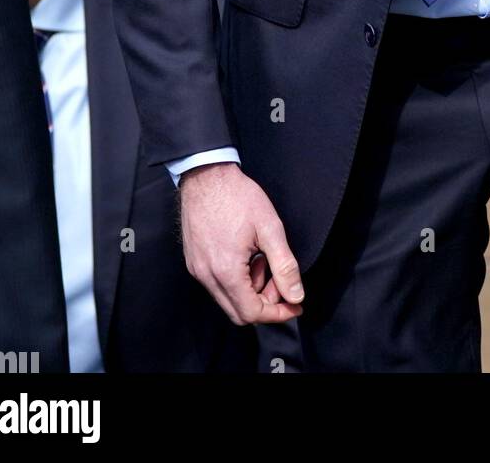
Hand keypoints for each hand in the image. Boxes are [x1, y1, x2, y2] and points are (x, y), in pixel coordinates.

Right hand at [179, 162, 304, 324]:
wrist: (206, 175)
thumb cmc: (238, 197)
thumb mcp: (270, 228)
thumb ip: (284, 266)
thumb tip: (295, 296)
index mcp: (226, 271)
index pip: (253, 313)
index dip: (277, 313)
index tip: (295, 305)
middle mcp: (207, 277)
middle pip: (239, 313)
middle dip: (265, 303)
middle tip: (280, 280)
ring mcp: (197, 270)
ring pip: (228, 299)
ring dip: (251, 290)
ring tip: (262, 259)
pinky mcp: (194, 262)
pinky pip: (217, 285)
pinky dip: (237, 280)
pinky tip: (247, 256)